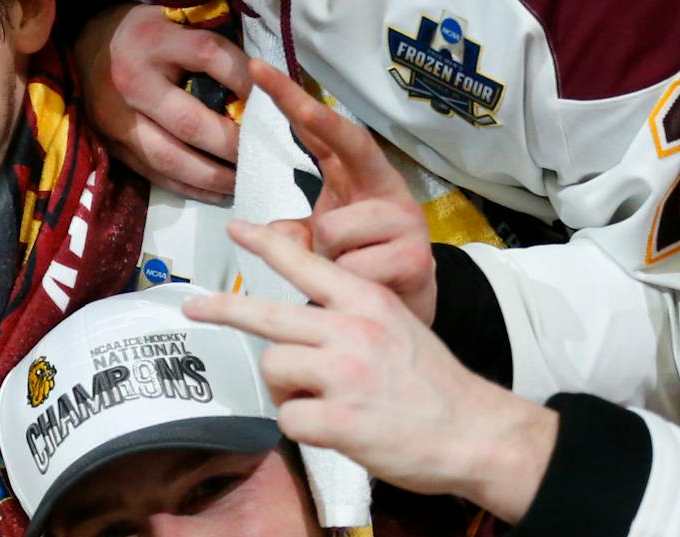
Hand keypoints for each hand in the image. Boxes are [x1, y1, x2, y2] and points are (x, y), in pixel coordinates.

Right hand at [72, 4, 246, 205]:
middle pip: (189, 121)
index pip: (209, 55)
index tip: (270, 99)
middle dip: (230, 143)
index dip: (243, 78)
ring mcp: (118, 120)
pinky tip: (215, 192)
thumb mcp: (172, 21)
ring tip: (242, 182)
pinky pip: (154, 174)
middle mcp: (132, 82)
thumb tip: (254, 81)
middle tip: (260, 153)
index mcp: (152, 41)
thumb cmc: (143, 33)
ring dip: (211, 175)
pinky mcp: (113, 145)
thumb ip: (205, 46)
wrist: (85, 46)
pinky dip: (188, 187)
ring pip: (170, 158)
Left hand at [181, 222, 557, 520]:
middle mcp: (352, 331)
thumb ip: (350, 318)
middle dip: (222, 309)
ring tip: (320, 401)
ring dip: (285, 390)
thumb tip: (300, 326)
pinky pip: (287, 418)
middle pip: (267, 315)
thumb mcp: (398, 328)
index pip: (308, 265)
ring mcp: (344, 375)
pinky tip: (332, 430)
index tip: (237, 229)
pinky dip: (301, 428)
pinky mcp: (339, 421)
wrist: (476, 432)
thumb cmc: (432, 386)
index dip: (268, 246)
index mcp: (368, 303)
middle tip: (191, 306)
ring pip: (274, 368)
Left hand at [247, 59, 435, 324]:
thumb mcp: (321, 247)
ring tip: (348, 273)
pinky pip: (353, 269)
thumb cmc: (365, 271)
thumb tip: (266, 235)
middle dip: (318, 121)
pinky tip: (365, 290)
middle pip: (352, 143)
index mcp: (363, 182)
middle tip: (295, 109)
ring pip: (334, 228)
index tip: (264, 75)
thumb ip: (292, 236)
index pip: (328, 134)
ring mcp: (406, 221)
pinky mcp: (415, 257)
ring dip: (325, 260)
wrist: (408, 318)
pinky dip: (344, 286)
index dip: (296, 102)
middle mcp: (388, 191)